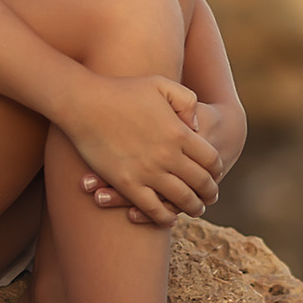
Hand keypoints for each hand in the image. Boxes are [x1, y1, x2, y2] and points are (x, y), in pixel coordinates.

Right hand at [85, 96, 244, 222]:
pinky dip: (166, 218)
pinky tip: (170, 218)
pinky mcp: (128, 185)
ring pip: (181, 200)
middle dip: (209, 193)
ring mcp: (148, 172)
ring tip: (196, 210)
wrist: (85, 103)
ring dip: (193, 208)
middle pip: (200, 183)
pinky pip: (154, 209)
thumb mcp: (162, 85)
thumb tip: (198, 128)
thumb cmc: (122, 90)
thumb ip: (187, 102)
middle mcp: (168, 155)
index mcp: (180, 132)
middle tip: (210, 197)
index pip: (211, 160)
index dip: (217, 170)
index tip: (216, 175)